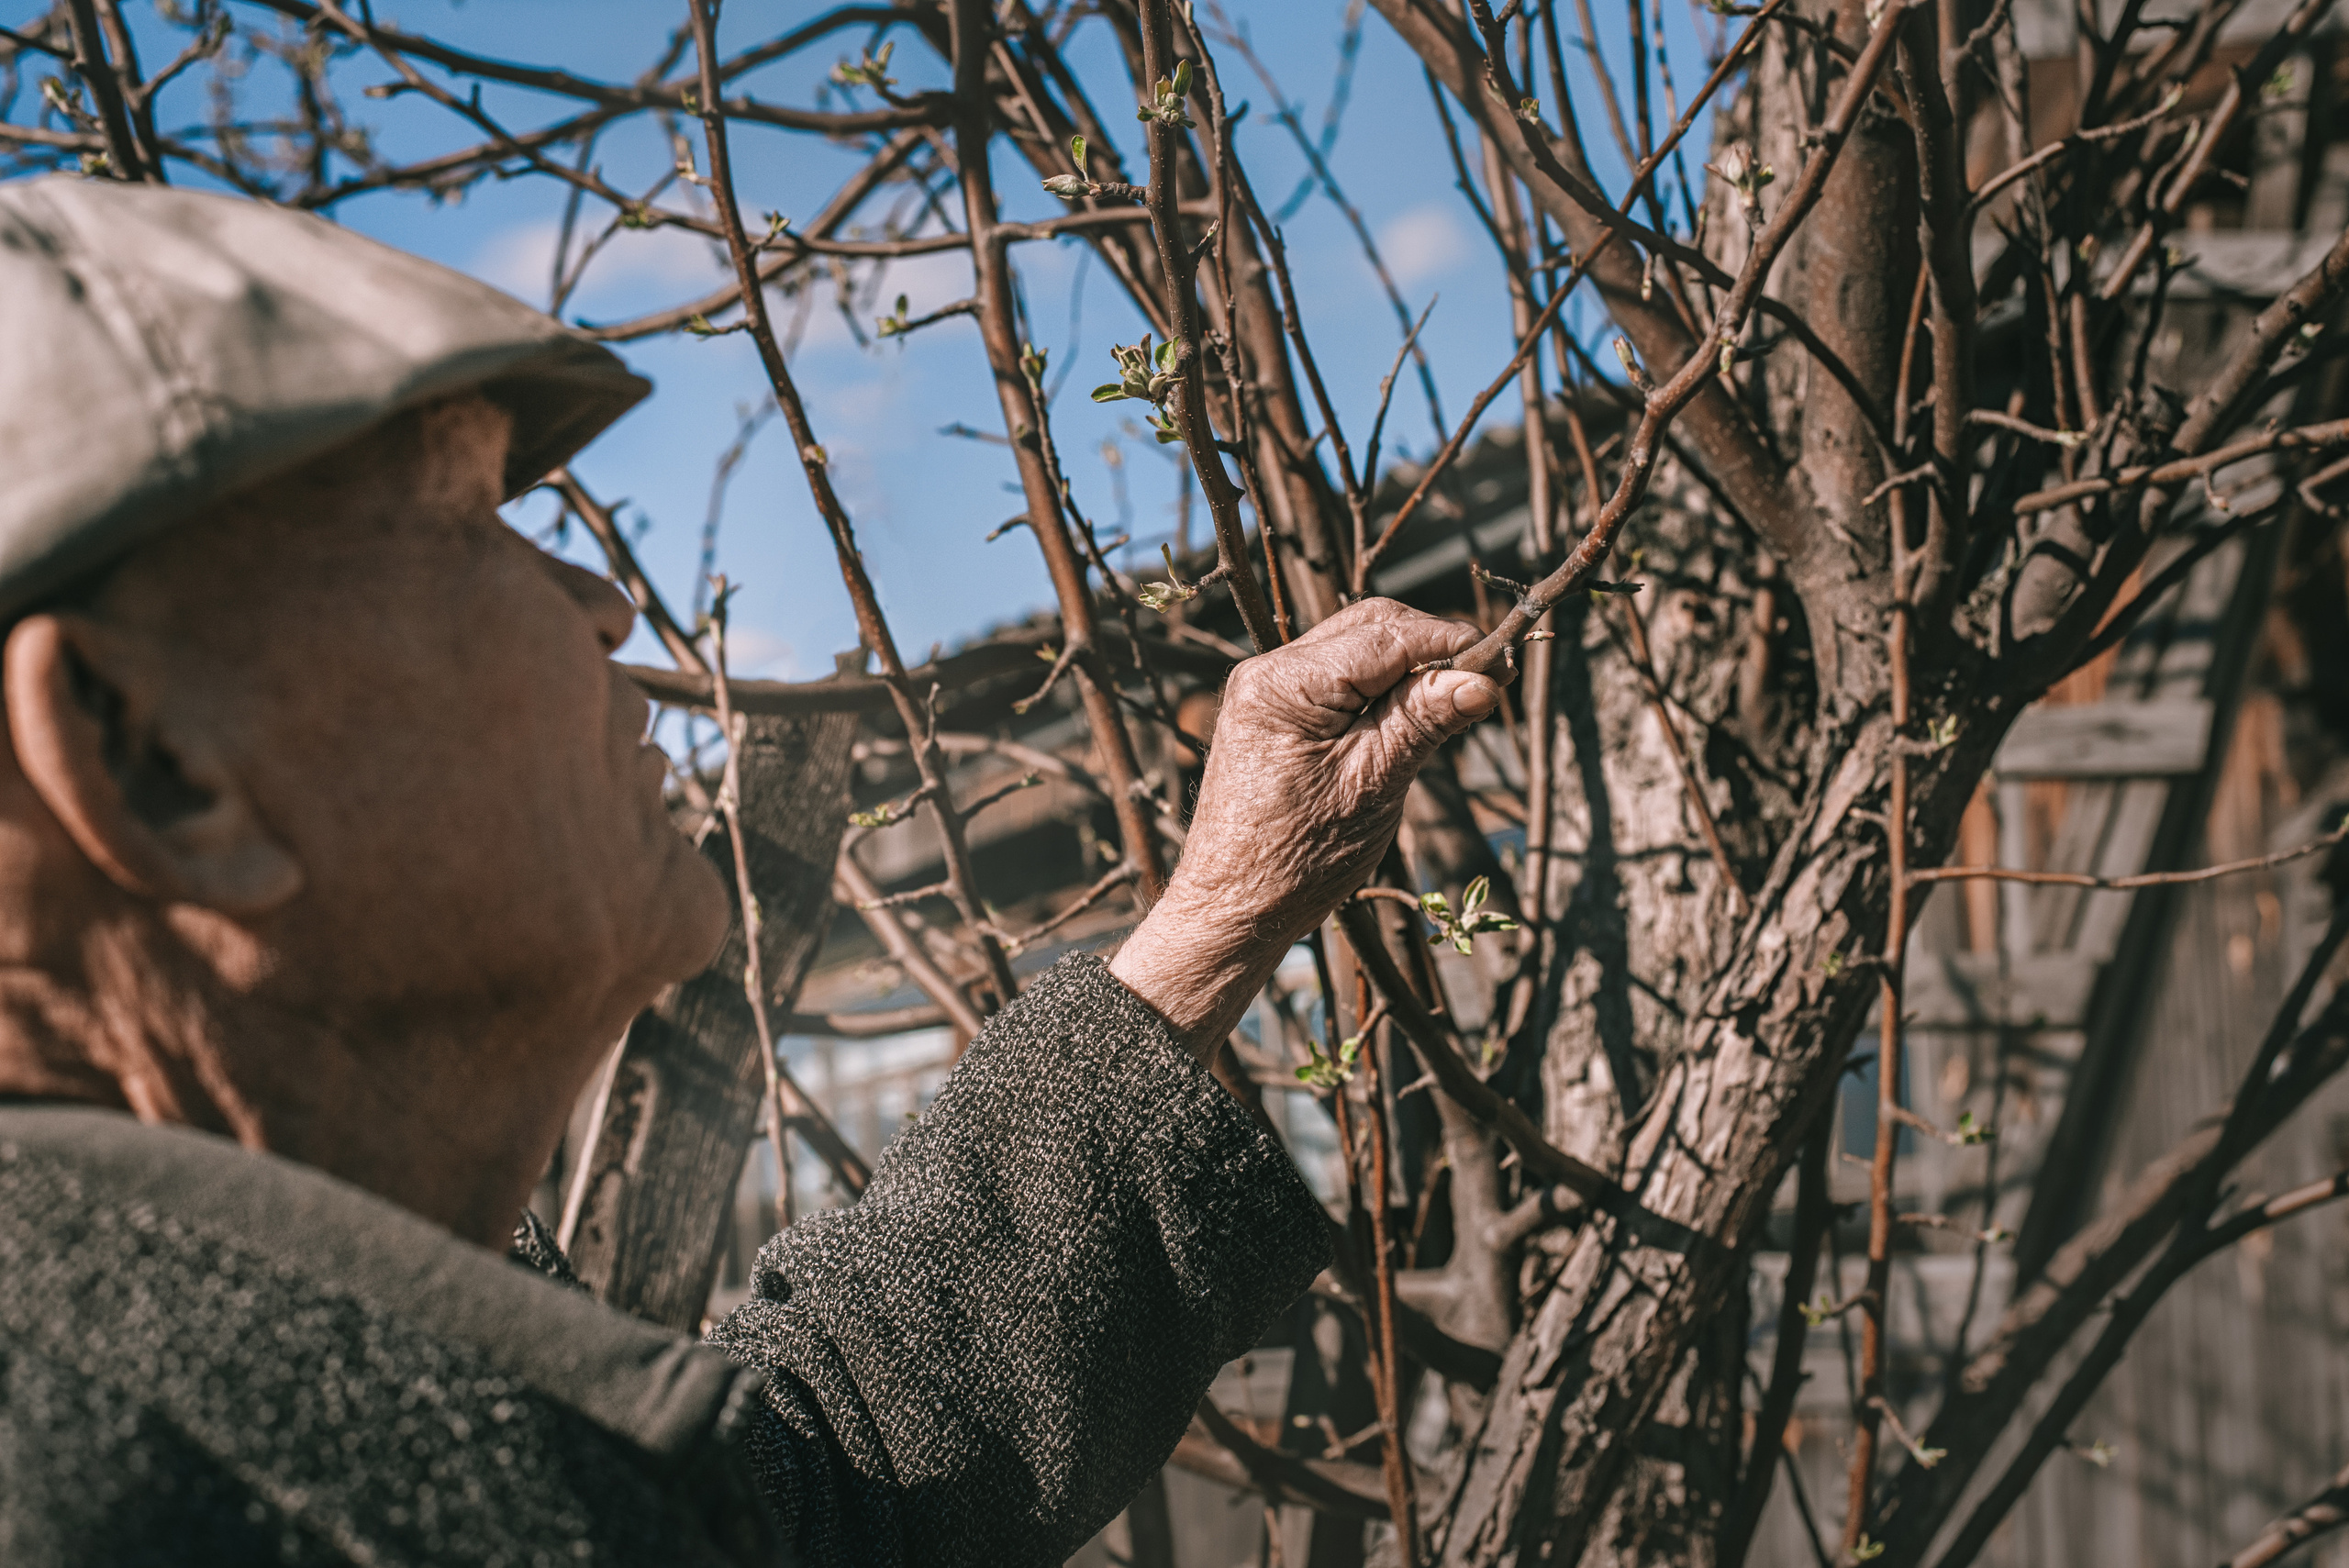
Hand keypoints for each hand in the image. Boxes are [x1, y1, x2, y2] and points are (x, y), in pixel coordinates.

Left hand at [1111, 599, 1501, 1056]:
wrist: (1234, 908)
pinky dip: (1380, 686)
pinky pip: (1337, 676)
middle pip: (1371, 627)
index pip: (1388, 636)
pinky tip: (1411, 715)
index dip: (1451, 644)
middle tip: (1487, 681)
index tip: (1505, 663)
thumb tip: (1484, 677)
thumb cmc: (1299, 858)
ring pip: (1356, 647)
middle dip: (1432, 646)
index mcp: (1288, 684)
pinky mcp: (1272, 711)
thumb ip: (1425, 720)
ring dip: (1408, 664)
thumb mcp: (1375, 784)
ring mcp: (1265, 689)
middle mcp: (1268, 670)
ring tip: (1455, 701)